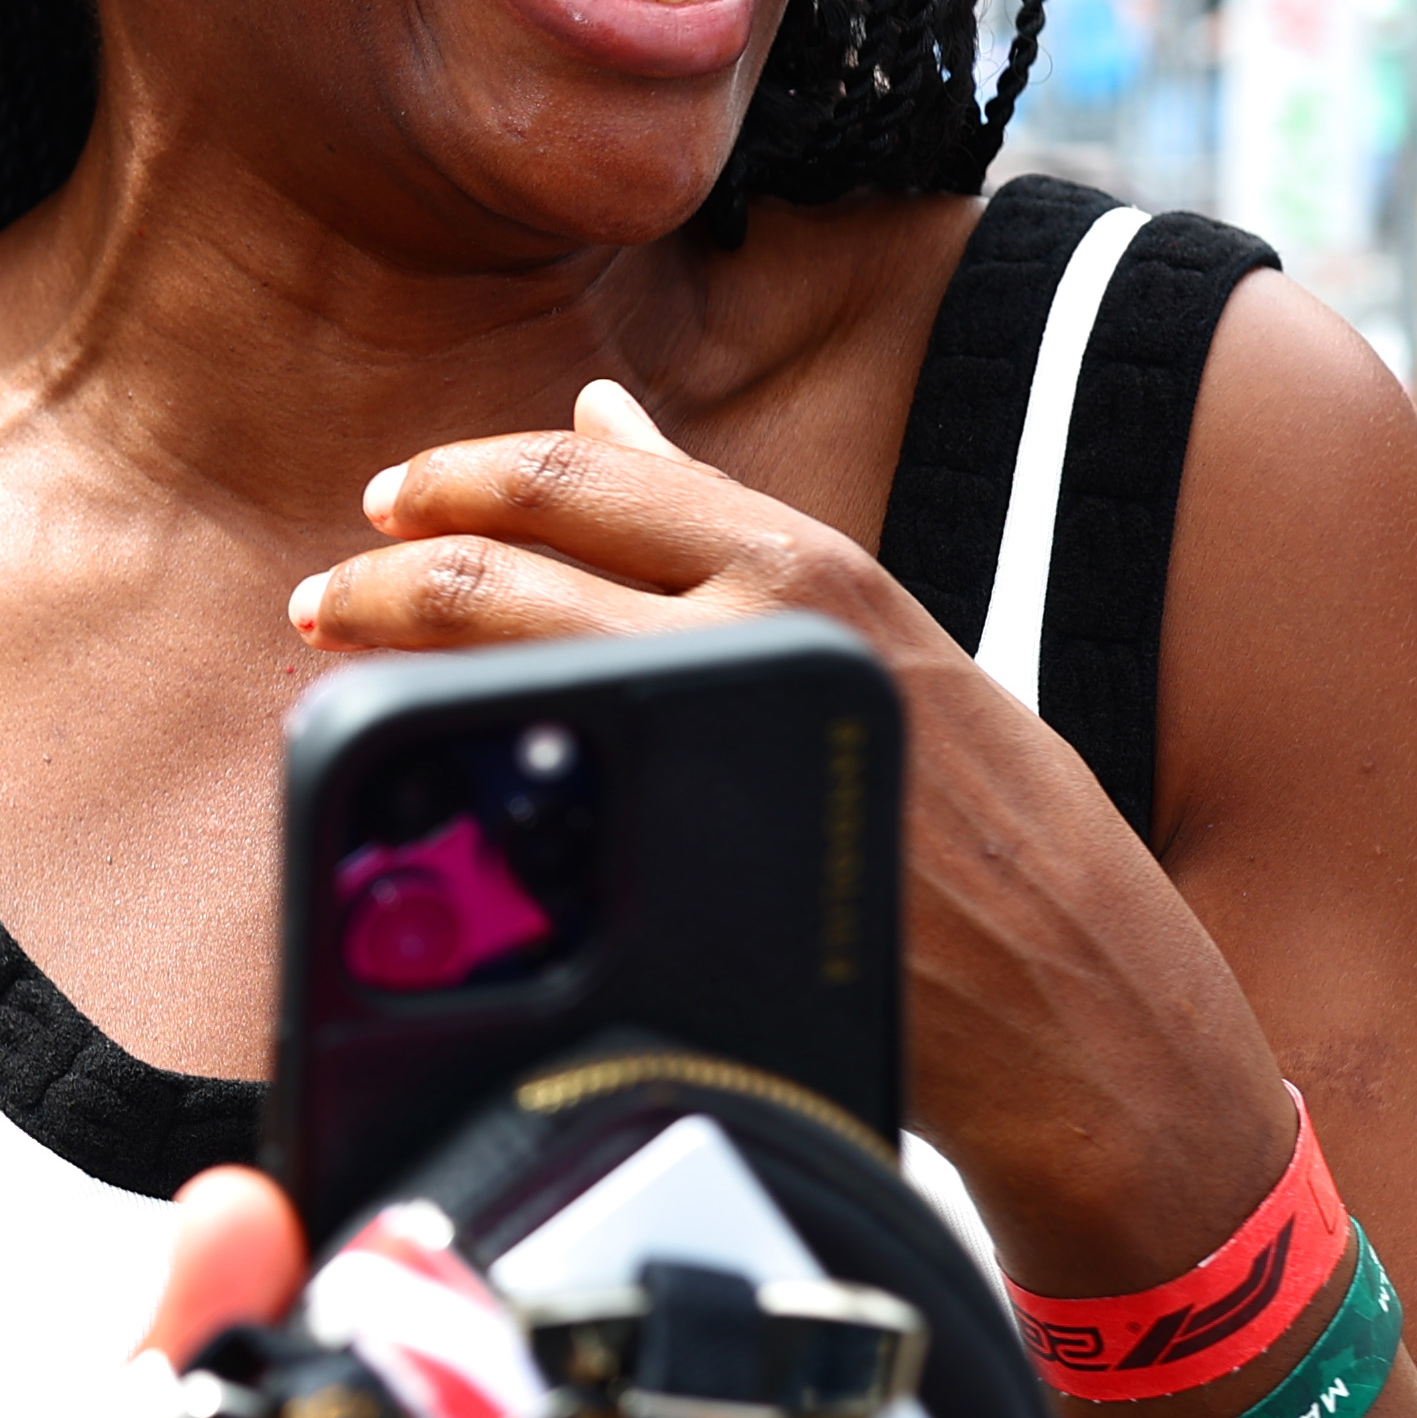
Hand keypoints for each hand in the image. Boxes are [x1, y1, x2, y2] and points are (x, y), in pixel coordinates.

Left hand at [290, 389, 1286, 1287]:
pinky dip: (452, 789)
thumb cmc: (990, 828)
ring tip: (346, 677)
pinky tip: (415, 799)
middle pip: (509, 566)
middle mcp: (764, 638)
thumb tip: (602, 406)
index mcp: (810, 567)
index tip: (389, 503)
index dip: (459, 479)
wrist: (1089, 1011)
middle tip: (326, 598)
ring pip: (497, 680)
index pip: (582, 470)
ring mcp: (724, 761)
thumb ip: (730, 533)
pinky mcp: (694, 878)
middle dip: (386, 575)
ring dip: (395, 671)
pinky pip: (525, 815)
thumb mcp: (887, 641)